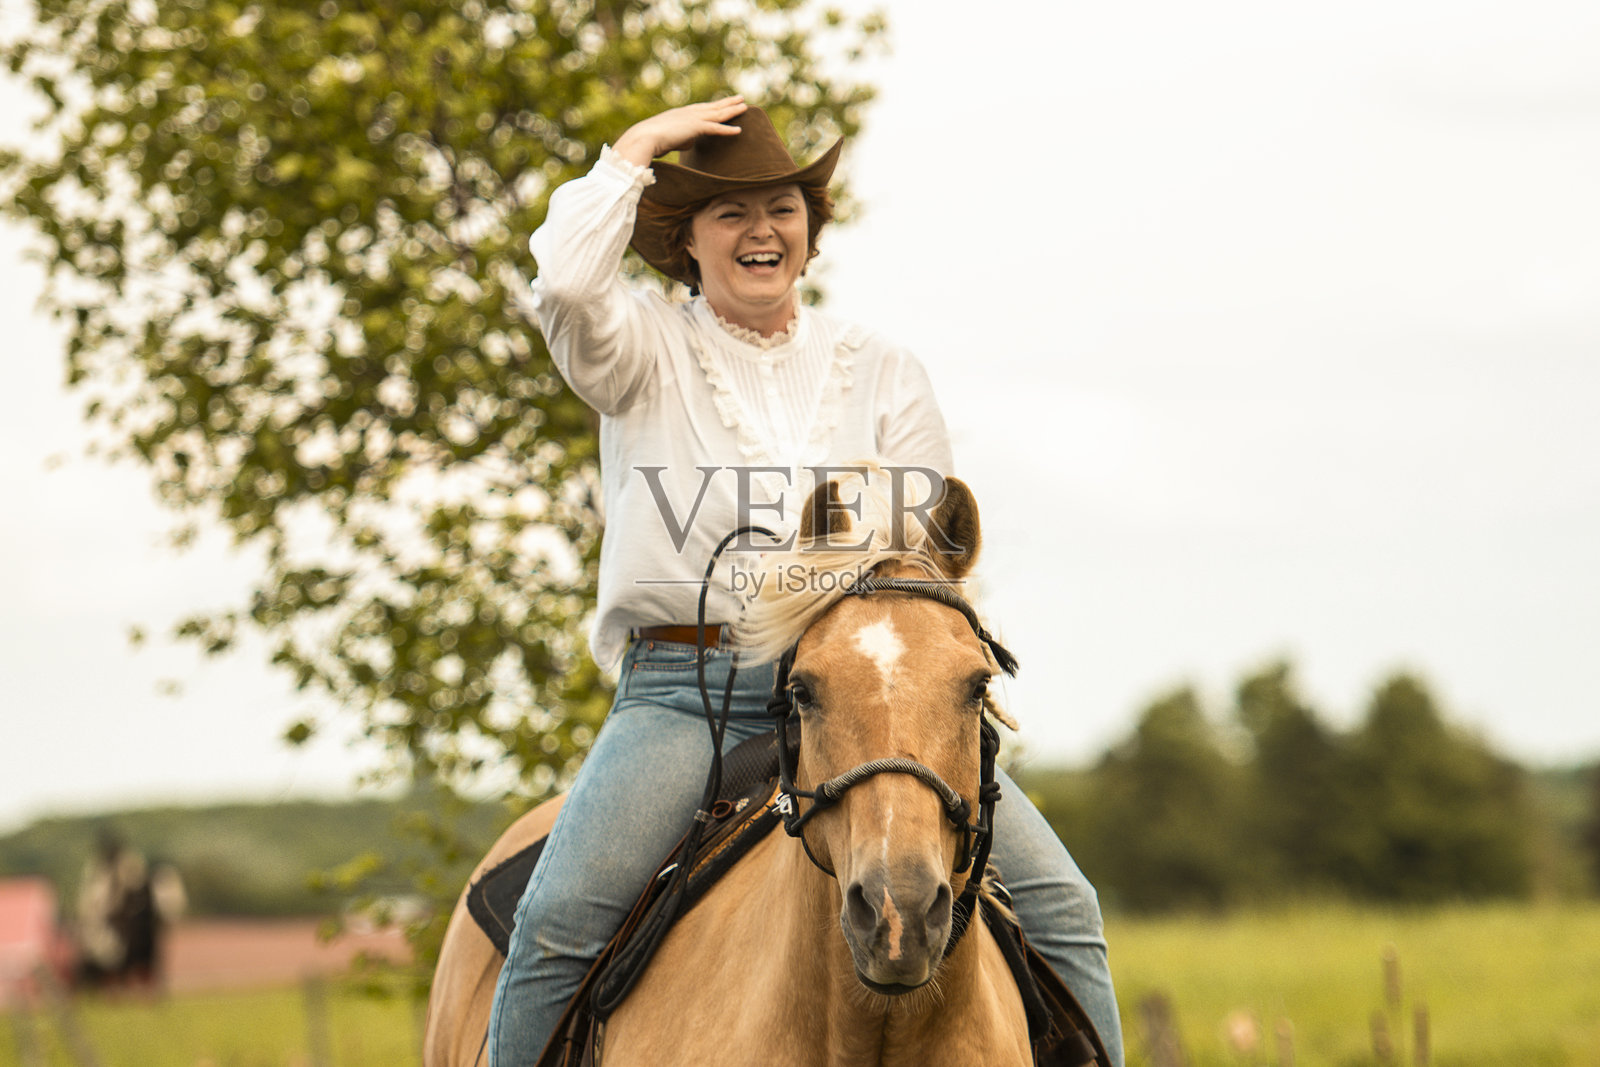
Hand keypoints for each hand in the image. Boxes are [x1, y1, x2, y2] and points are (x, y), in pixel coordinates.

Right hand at [613, 96, 746, 167]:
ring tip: (745, 106)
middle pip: (713, 107)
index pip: (701, 109)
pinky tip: (739, 130)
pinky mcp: (694, 128)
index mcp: (680, 114)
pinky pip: (715, 128)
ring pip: (717, 114)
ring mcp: (692, 119)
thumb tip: (692, 142)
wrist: (642, 138)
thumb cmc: (650, 142)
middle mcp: (688, 113)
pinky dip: (727, 129)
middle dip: (727, 103)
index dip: (714, 105)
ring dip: (732, 110)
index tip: (723, 102)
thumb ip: (682, 139)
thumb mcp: (668, 139)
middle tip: (740, 98)